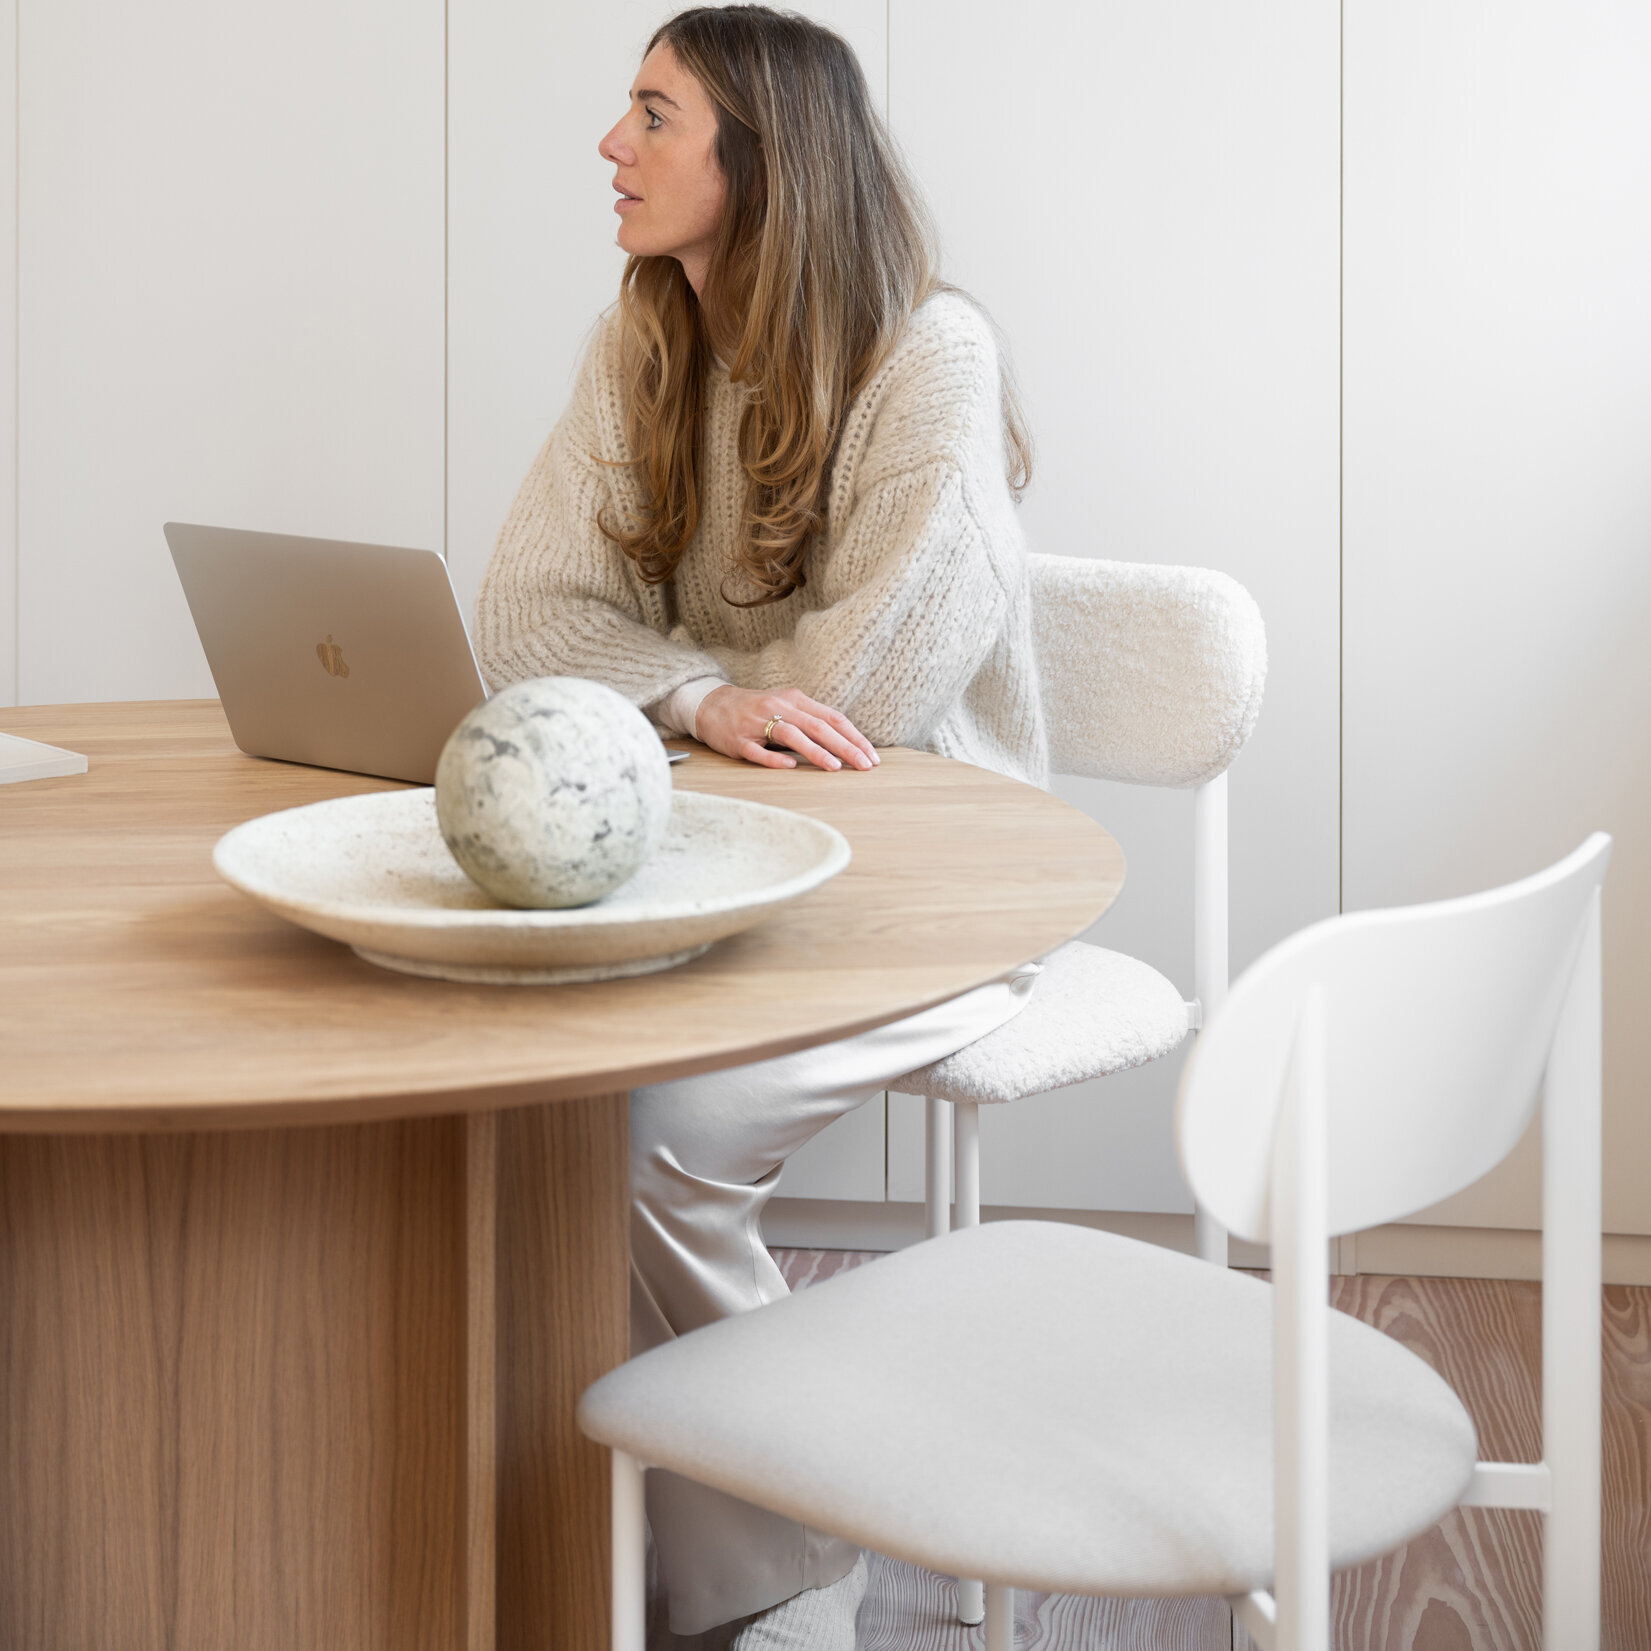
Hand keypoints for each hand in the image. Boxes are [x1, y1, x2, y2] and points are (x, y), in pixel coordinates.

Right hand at [695, 686, 878, 771]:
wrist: (711, 705)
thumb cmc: (757, 710)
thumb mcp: (787, 707)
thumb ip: (813, 721)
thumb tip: (847, 743)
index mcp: (795, 700)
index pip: (832, 718)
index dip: (854, 737)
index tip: (872, 756)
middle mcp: (779, 708)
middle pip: (818, 726)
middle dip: (845, 747)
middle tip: (865, 765)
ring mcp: (758, 724)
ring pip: (792, 736)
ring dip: (816, 751)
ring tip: (835, 767)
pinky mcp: (739, 740)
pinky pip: (758, 751)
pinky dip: (775, 758)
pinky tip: (790, 767)